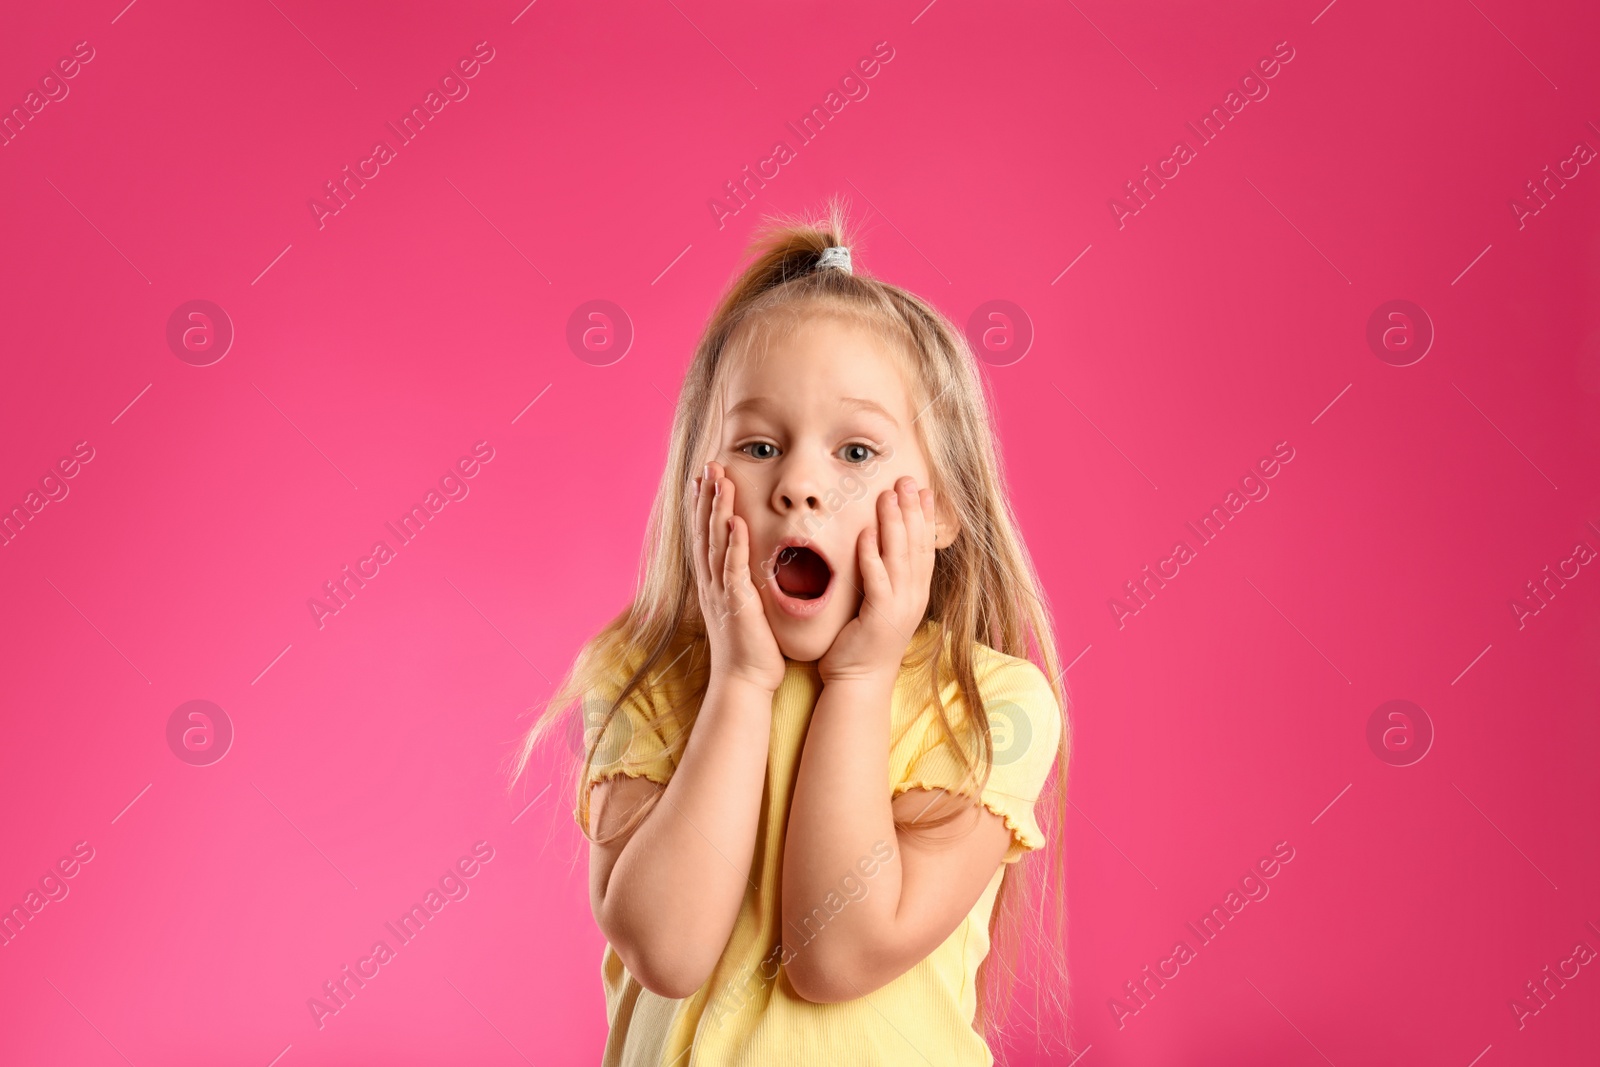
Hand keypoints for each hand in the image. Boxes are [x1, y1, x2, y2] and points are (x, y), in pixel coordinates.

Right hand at [691, 461, 786, 693]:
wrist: (745, 681)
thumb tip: (749, 563)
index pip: (704, 535)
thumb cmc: (751, 647)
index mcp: (713, 582)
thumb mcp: (743, 607)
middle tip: (708, 465)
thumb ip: (743, 582)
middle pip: (704, 531)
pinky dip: (733, 543)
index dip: (703, 505)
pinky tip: (735, 521)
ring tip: (719, 479)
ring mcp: (721, 592)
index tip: (704, 477)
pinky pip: (733, 568)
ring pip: (715, 542)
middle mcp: (711, 583)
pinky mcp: (735, 604)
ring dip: (717, 509)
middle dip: (705, 496)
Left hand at [818, 476, 936, 684]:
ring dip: (895, 523)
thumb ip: (883, 576)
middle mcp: (913, 596)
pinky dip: (872, 553)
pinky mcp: (881, 616)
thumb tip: (878, 546)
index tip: (923, 489)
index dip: (925, 517)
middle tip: (908, 480)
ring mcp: (900, 606)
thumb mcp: (879, 603)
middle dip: (913, 510)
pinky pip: (878, 578)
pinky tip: (867, 532)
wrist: (859, 681)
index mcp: (916, 592)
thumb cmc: (862, 642)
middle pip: (917, 545)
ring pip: (900, 556)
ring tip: (890, 494)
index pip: (924, 547)